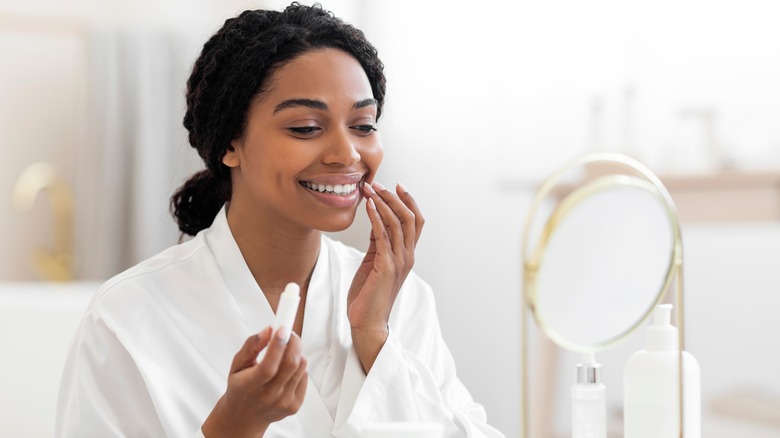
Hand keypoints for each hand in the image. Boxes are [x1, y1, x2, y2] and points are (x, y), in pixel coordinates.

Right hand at [202, 327, 307, 437]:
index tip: (282, 329)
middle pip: (291, 365)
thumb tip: (268, 331)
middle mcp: (268, 397)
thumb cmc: (241, 387)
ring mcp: (284, 403)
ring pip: (301, 367)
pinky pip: (304, 376)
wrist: (244, 417)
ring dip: (296, 353)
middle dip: (293, 342)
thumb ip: (251, 346)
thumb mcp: (237, 365)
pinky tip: (285, 372)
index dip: (277, 346)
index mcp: (250, 387)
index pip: (268, 367)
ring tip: (284, 354)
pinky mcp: (295, 405)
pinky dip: (298, 368)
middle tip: (288, 334)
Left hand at [347, 181, 423, 371]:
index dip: (409, 201)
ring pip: (398, 224)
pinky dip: (376, 217)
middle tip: (378, 182)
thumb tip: (376, 217)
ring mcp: (399, 262)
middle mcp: (408, 256)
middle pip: (410, 218)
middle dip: (395, 197)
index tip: (396, 185)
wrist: (366, 323)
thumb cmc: (368, 295)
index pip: (416, 221)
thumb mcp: (374, 261)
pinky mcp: (386, 268)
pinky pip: (383, 236)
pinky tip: (368, 205)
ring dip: (383, 203)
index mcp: (407, 255)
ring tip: (370, 188)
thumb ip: (379, 241)